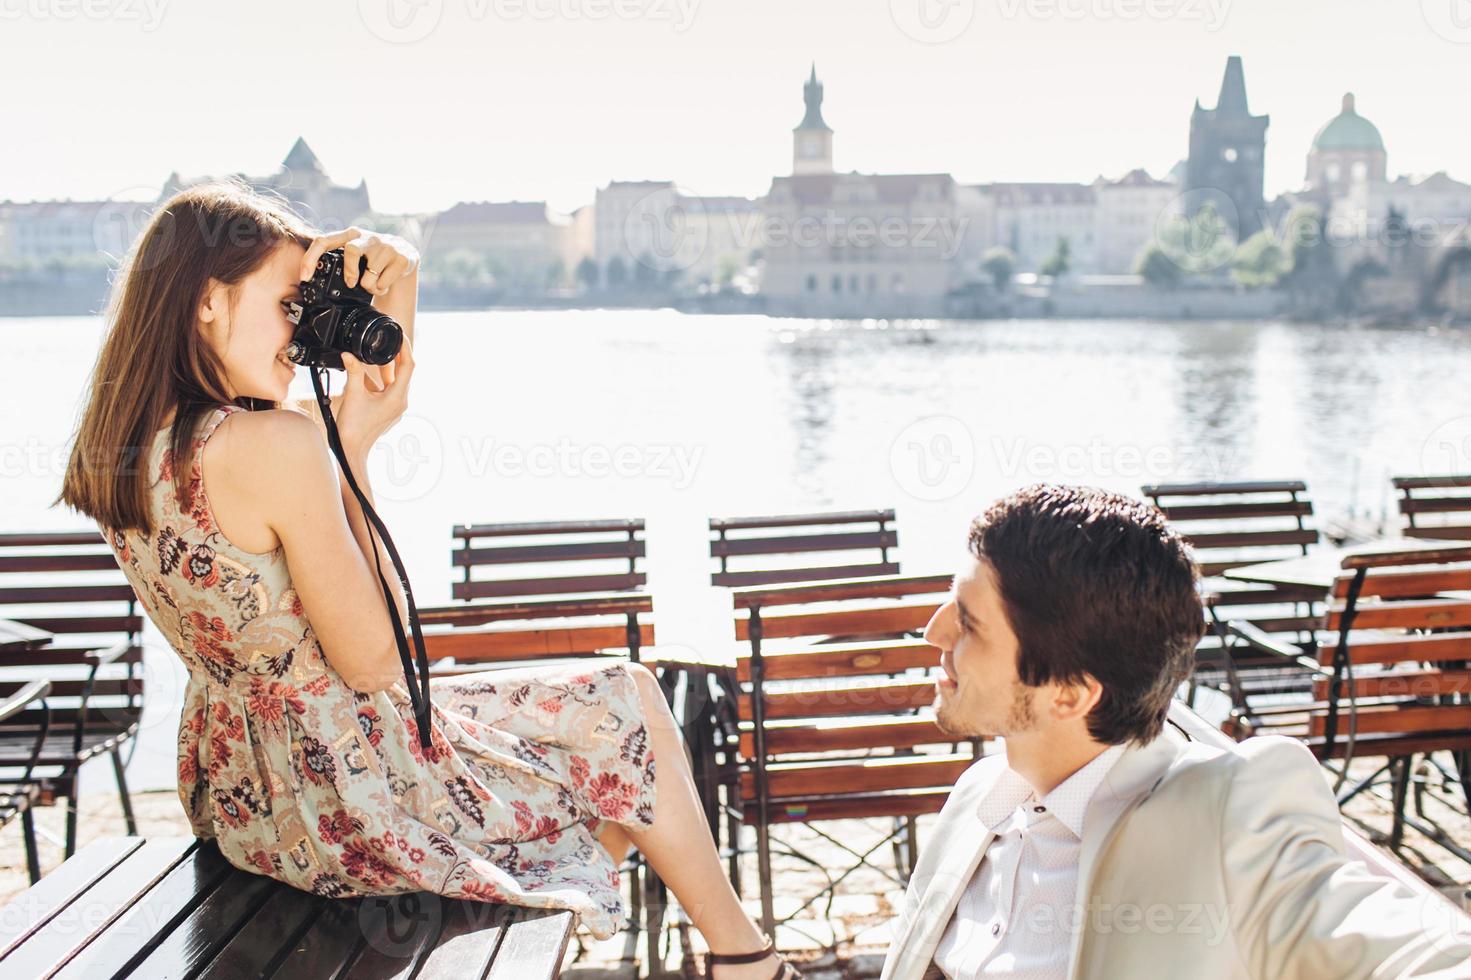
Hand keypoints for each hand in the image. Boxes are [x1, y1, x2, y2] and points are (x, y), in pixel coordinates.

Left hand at [299, 227, 419, 298]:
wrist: (404, 254)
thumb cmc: (372, 257)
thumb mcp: (355, 254)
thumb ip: (338, 260)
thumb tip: (311, 279)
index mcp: (350, 235)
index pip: (324, 241)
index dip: (311, 258)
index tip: (305, 277)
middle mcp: (368, 237)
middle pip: (351, 251)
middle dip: (350, 272)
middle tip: (352, 283)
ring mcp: (386, 246)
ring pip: (369, 273)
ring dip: (369, 287)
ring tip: (373, 285)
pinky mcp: (401, 258)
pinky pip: (384, 282)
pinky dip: (381, 289)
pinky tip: (384, 284)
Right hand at [334, 334, 414, 457]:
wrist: (351, 451)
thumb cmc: (353, 428)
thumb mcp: (352, 395)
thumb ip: (353, 372)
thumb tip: (348, 354)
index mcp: (397, 397)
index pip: (408, 366)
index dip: (405, 348)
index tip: (400, 334)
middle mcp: (400, 402)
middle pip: (403, 371)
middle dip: (395, 354)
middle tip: (388, 338)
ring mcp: (395, 407)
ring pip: (393, 380)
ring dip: (385, 367)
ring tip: (374, 354)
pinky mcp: (387, 410)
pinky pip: (386, 389)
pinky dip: (378, 380)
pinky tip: (364, 374)